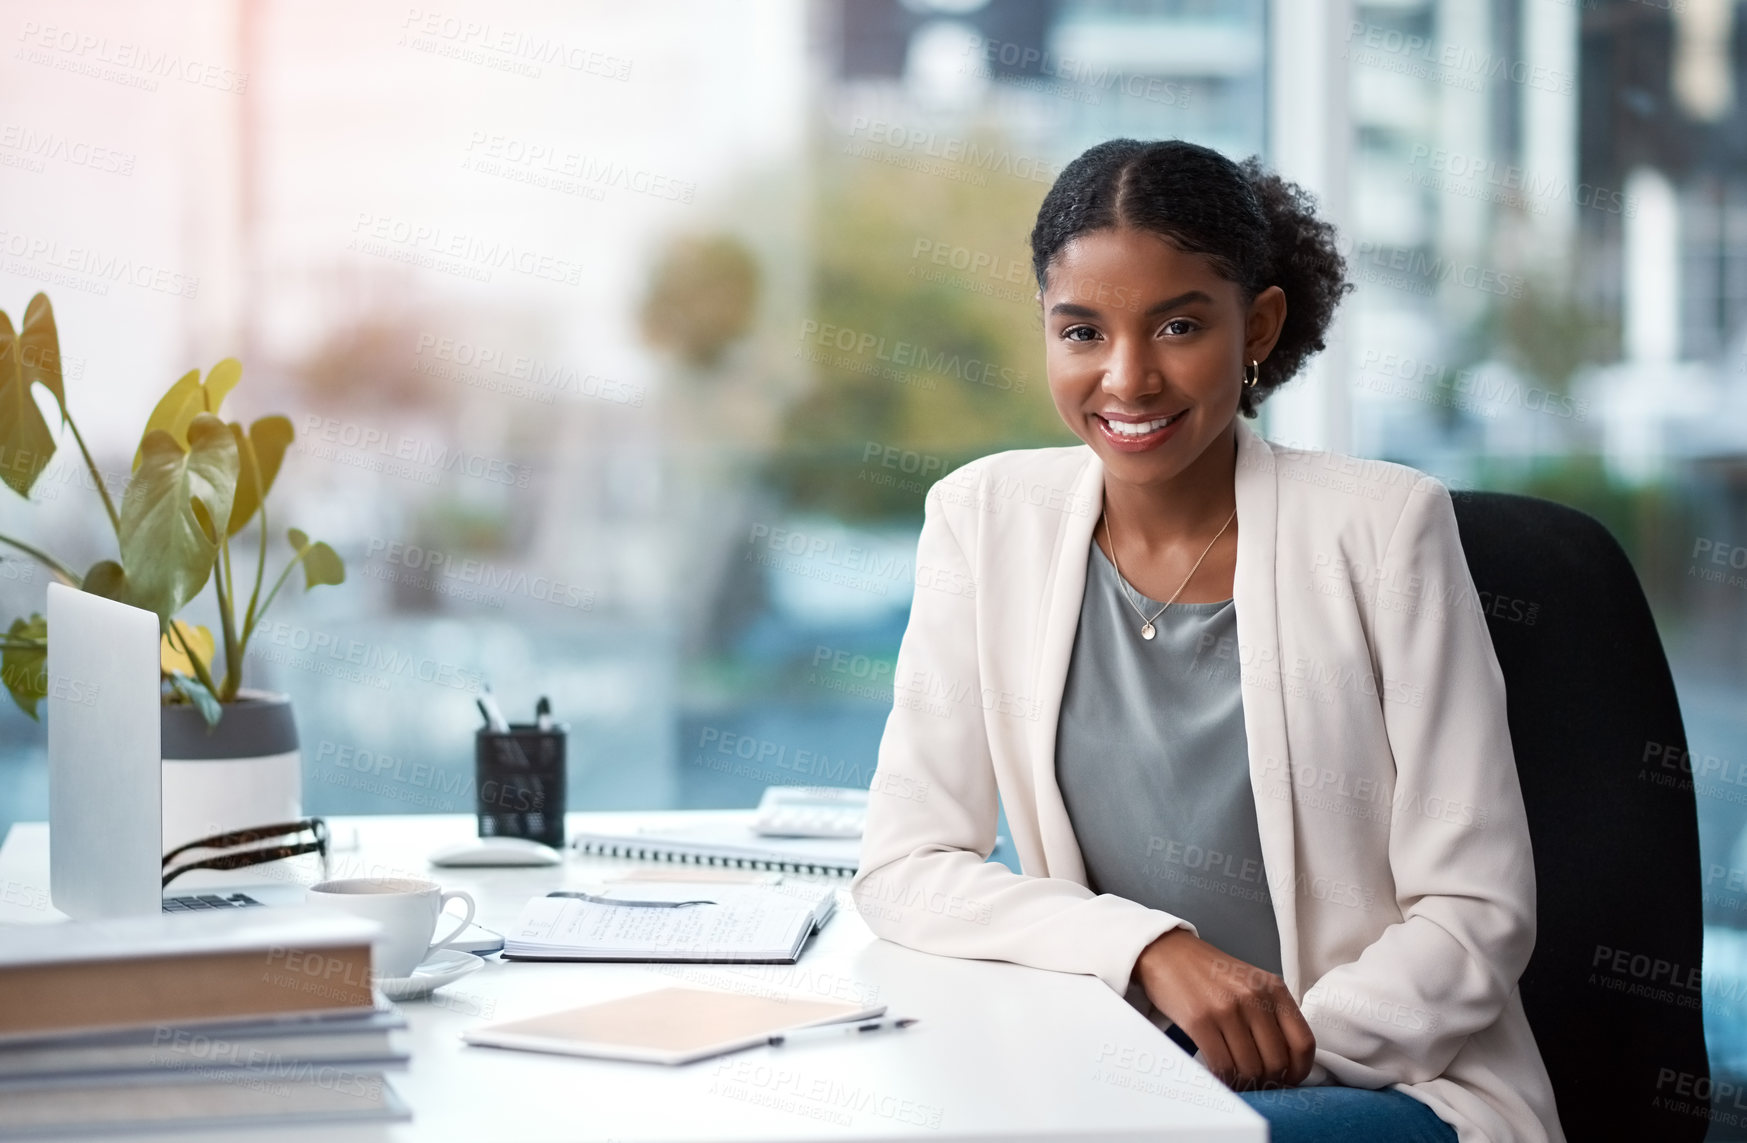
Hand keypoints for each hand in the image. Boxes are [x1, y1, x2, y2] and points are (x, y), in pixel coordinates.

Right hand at [1133, 928, 1314, 1089]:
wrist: (1167, 952)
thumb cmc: (1209, 973)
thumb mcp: (1250, 983)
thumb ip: (1271, 1014)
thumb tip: (1284, 1061)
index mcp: (1273, 988)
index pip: (1303, 1042)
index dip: (1299, 1071)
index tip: (1289, 1080)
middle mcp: (1254, 997)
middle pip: (1276, 1061)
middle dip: (1268, 1080)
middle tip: (1256, 1082)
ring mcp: (1227, 1008)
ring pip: (1250, 1068)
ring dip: (1244, 1082)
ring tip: (1236, 1079)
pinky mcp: (1200, 1020)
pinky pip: (1222, 1066)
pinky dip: (1223, 1079)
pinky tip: (1219, 1075)